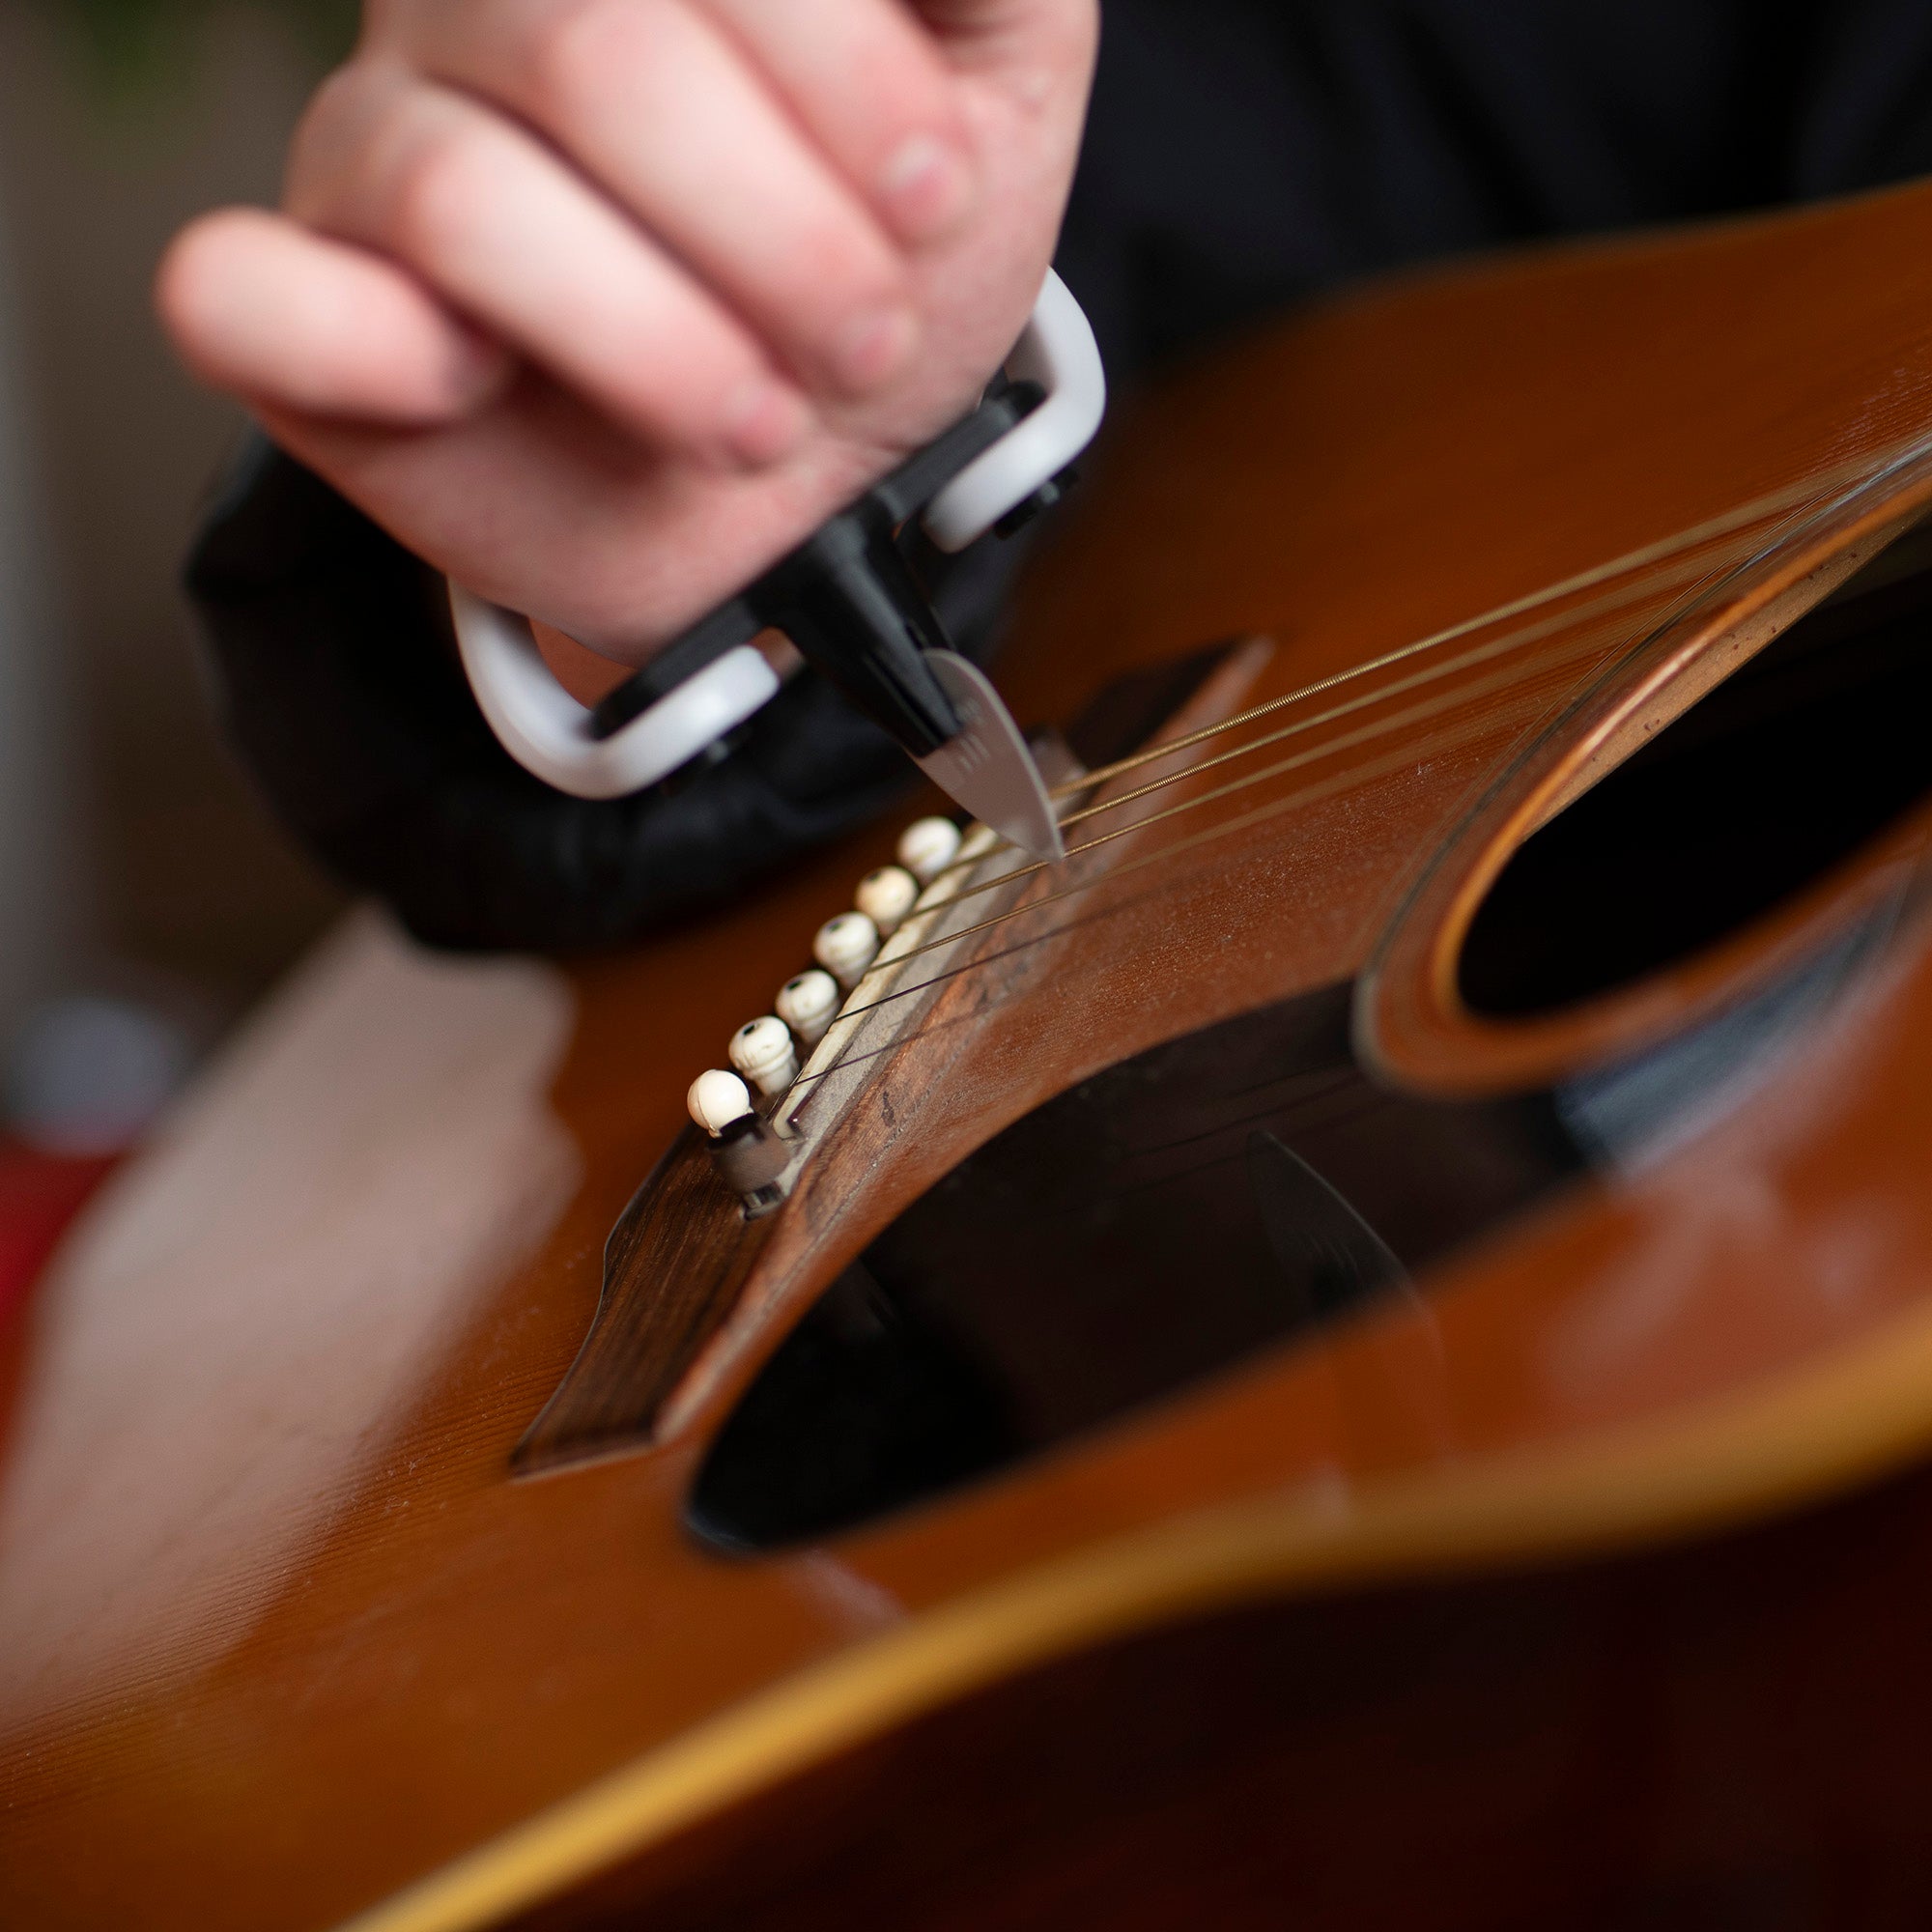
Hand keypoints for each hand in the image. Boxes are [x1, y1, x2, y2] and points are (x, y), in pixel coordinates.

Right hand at [157, 0, 1096, 662]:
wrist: (816, 468)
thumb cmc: (882, 264)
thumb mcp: (992, 99)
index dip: (842, 78)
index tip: (936, 199)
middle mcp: (480, 8)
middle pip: (587, 51)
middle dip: (775, 232)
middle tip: (863, 338)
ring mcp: (370, 145)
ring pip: (460, 196)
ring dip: (660, 343)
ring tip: (759, 420)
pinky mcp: (302, 309)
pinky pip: (240, 297)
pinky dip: (376, 357)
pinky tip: (482, 386)